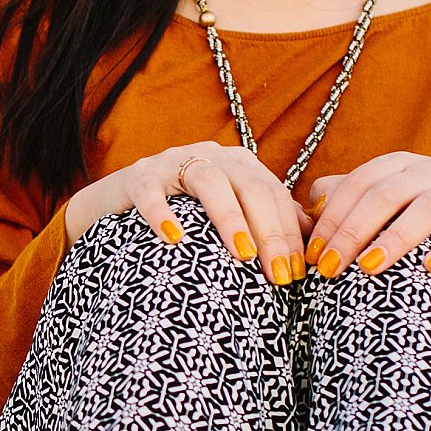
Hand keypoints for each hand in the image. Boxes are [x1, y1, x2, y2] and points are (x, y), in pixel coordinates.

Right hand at [63, 140, 307, 282]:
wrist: (119, 204)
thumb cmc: (184, 215)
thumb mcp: (228, 214)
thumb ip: (266, 219)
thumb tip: (312, 236)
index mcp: (239, 165)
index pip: (275, 195)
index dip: (291, 231)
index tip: (299, 272)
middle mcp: (212, 156)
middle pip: (251, 187)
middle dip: (270, 231)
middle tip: (280, 274)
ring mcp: (173, 162)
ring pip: (210, 182)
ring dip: (230, 218)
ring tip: (243, 255)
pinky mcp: (138, 176)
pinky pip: (151, 191)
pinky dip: (163, 213)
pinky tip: (175, 239)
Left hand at [302, 153, 430, 277]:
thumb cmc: (420, 210)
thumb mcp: (386, 198)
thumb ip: (346, 199)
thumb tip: (307, 214)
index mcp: (398, 165)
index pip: (358, 183)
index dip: (332, 216)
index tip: (313, 253)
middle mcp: (429, 171)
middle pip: (386, 195)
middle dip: (353, 231)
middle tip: (331, 269)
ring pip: (427, 209)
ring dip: (394, 238)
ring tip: (368, 268)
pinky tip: (430, 268)